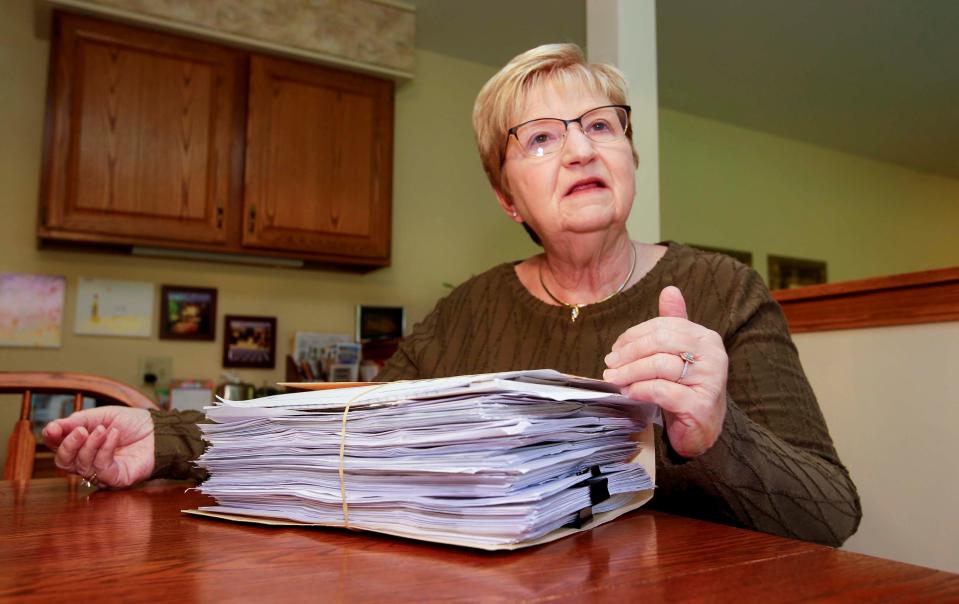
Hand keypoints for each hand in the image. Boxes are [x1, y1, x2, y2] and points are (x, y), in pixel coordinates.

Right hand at [42, 406, 154, 487]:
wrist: (158, 429)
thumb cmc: (132, 423)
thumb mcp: (101, 416)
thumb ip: (77, 422)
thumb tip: (51, 428)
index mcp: (81, 446)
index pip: (58, 447)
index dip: (52, 439)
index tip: (53, 428)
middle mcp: (87, 462)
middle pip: (63, 462)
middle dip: (68, 445)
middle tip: (80, 430)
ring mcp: (101, 472)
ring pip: (81, 465)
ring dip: (91, 444)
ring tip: (104, 429)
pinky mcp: (115, 479)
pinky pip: (101, 468)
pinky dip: (105, 449)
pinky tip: (113, 435)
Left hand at [603, 286, 727, 457]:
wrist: (703, 430)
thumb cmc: (686, 389)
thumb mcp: (679, 354)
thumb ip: (673, 324)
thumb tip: (670, 290)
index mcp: (706, 338)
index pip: (662, 326)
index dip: (633, 336)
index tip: (615, 349)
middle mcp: (713, 355)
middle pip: (660, 342)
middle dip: (628, 353)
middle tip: (609, 365)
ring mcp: (710, 380)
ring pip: (659, 365)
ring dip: (629, 372)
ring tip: (614, 379)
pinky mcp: (700, 404)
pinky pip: (661, 390)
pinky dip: (640, 390)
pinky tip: (629, 393)